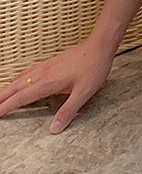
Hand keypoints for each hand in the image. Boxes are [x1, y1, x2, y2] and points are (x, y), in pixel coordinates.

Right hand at [0, 35, 115, 133]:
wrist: (100, 45)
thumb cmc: (94, 66)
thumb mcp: (84, 93)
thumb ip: (68, 111)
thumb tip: (55, 128)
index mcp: (49, 82)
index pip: (22, 97)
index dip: (7, 106)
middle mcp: (44, 73)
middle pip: (17, 86)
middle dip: (2, 97)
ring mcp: (47, 65)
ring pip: (22, 77)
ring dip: (9, 87)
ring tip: (0, 95)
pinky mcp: (52, 61)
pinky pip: (30, 70)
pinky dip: (19, 77)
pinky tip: (20, 77)